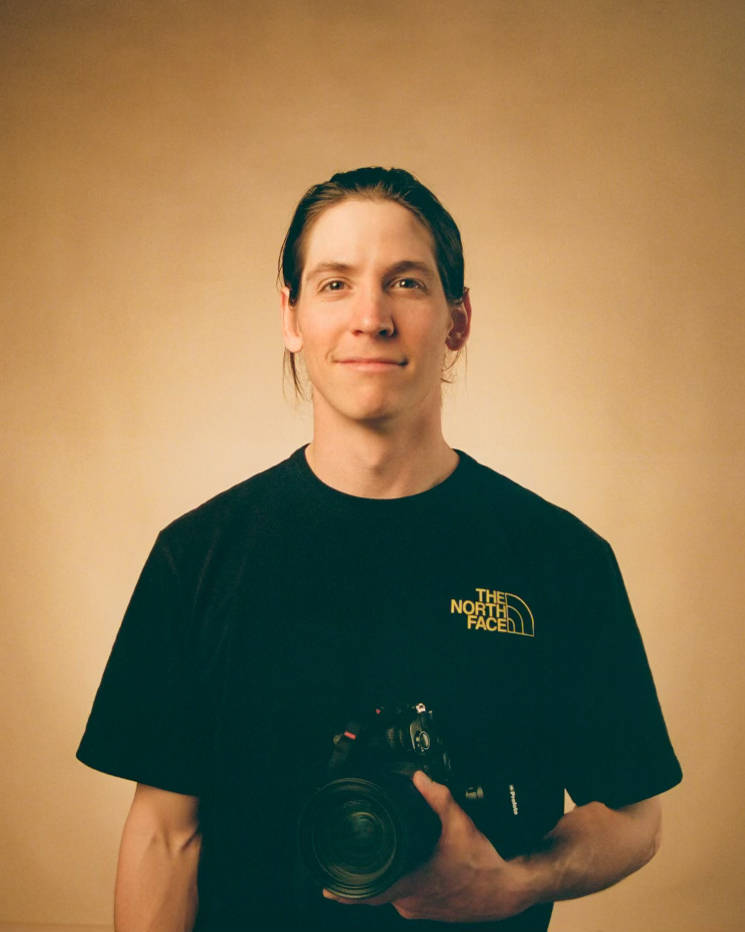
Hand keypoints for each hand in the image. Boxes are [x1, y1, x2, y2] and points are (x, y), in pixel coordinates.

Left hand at [323, 771, 531, 921]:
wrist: (509, 889)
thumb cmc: (485, 864)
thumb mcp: (460, 825)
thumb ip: (439, 799)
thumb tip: (420, 778)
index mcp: (413, 886)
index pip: (370, 893)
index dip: (346, 892)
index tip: (328, 888)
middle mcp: (414, 903)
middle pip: (381, 889)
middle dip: (372, 871)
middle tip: (363, 853)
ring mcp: (423, 909)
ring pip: (396, 892)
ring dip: (391, 876)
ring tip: (392, 856)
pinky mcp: (434, 909)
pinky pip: (410, 897)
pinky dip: (407, 881)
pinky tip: (415, 867)